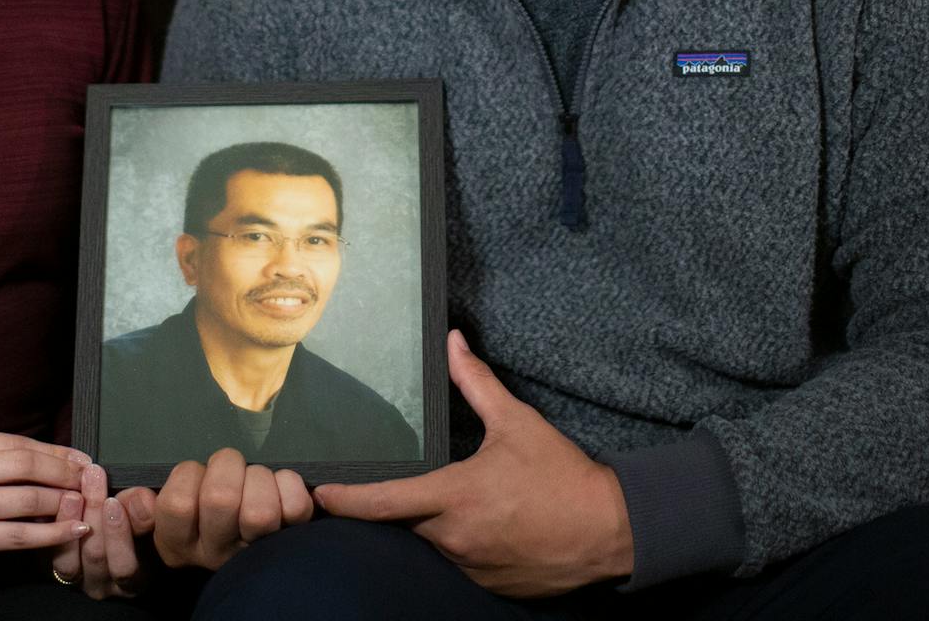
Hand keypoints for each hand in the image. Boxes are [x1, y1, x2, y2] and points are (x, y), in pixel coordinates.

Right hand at [0, 430, 91, 580]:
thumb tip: (54, 457)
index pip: (17, 442)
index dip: (55, 451)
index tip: (82, 459)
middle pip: (25, 464)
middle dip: (64, 472)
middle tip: (90, 480)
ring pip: (27, 498)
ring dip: (63, 502)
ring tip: (85, 505)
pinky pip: (19, 535)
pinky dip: (52, 533)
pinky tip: (74, 530)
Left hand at [50, 465, 157, 598]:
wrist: (111, 523)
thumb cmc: (138, 522)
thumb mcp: (147, 518)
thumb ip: (144, 511)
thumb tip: (142, 497)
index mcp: (133, 580)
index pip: (125, 565)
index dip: (119, 534)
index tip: (113, 501)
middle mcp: (103, 586)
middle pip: (94, 555)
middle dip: (93, 513)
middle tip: (93, 478)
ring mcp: (78, 579)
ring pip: (68, 558)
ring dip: (70, 519)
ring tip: (73, 491)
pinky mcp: (56, 568)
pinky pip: (48, 553)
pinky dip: (52, 526)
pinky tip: (55, 500)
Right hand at [152, 448, 311, 569]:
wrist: (251, 550)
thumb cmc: (203, 515)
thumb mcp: (167, 513)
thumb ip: (141, 503)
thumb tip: (134, 499)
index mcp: (179, 543)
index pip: (177, 503)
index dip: (191, 475)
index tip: (198, 477)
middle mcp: (215, 552)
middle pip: (220, 499)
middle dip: (228, 467)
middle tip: (231, 472)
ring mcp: (253, 550)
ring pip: (259, 509)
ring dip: (260, 478)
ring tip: (256, 482)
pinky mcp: (290, 541)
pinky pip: (294, 508)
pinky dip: (291, 485)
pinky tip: (282, 488)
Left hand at [314, 330, 634, 596]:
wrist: (610, 531)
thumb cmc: (562, 476)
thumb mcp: (518, 422)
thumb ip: (476, 383)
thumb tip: (454, 342)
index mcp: (453, 497)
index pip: (383, 501)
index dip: (346, 498)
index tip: (318, 493)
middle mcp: (454, 537)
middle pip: (406, 521)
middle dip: (404, 504)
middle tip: (420, 485)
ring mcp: (470, 567)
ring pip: (434, 542)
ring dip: (439, 524)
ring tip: (474, 503)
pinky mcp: (489, 585)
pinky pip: (461, 562)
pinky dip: (464, 544)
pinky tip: (491, 525)